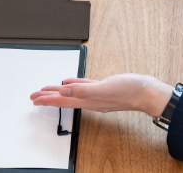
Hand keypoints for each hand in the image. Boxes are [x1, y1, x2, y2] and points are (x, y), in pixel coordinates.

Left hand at [30, 75, 173, 115]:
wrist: (148, 92)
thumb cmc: (130, 90)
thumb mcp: (105, 88)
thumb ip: (84, 89)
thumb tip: (65, 89)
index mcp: (89, 100)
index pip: (62, 100)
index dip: (47, 99)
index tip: (34, 99)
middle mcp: (90, 99)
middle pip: (64, 98)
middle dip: (48, 97)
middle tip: (34, 96)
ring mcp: (97, 94)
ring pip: (72, 93)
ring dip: (58, 92)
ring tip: (47, 91)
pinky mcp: (104, 88)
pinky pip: (84, 87)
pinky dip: (74, 85)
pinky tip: (70, 82)